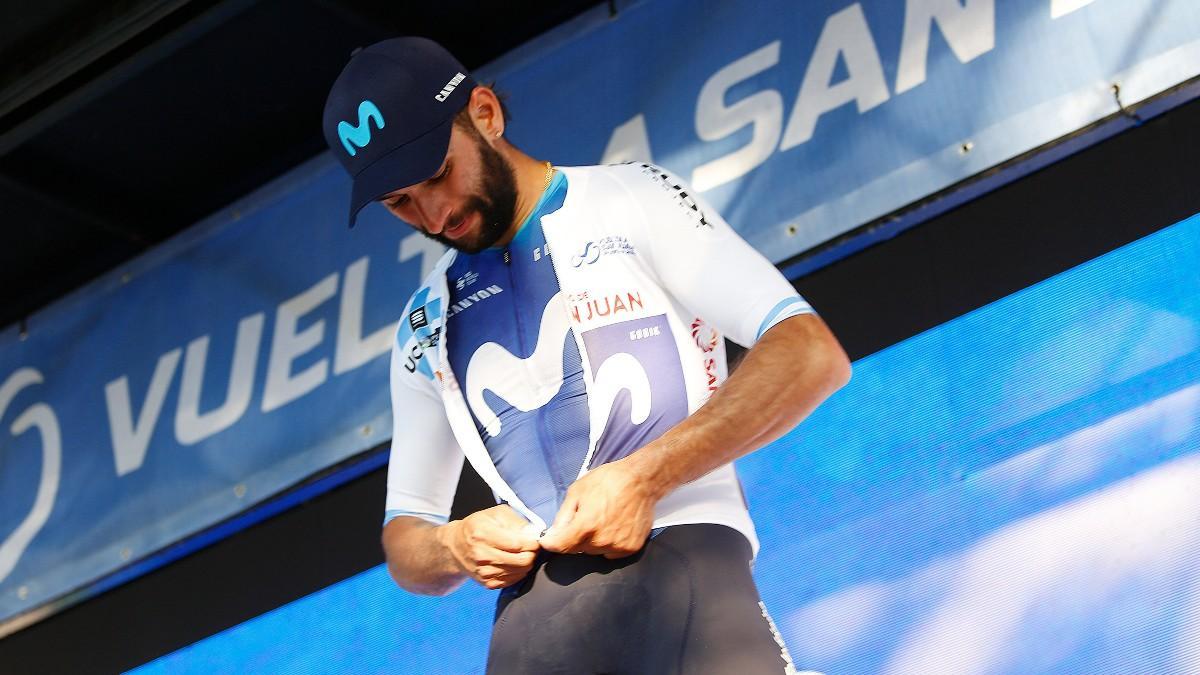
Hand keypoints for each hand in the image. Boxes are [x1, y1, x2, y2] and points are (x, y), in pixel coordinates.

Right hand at [441, 504, 539, 589]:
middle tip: (531, 547)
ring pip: (520, 571)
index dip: (532, 542)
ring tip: (522, 553)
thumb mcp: (496, 514)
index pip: (518, 544)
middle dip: (532, 553)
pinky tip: (513, 562)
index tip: (535, 539)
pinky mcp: (487, 583)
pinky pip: (513, 580)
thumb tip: (535, 533)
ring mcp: (484, 571)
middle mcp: (482, 555)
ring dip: (526, 562)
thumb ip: (517, 521)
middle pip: (522, 560)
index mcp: (483, 534)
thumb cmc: (478, 526)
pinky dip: (518, 572)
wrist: (456, 546)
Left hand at [538, 459, 660, 558]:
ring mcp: (618, 546)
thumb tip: (552, 533)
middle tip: (585, 518)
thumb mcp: (578, 491)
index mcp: (586, 525)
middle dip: (575, 537)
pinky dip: (609, 543)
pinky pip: (611, 552)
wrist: (641, 480)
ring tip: (602, 519)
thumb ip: (563, 515)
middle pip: (577, 549)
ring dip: (593, 540)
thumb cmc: (609, 480)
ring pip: (594, 551)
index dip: (551, 543)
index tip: (548, 540)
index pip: (560, 546)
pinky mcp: (631, 548)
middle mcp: (602, 540)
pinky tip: (614, 526)